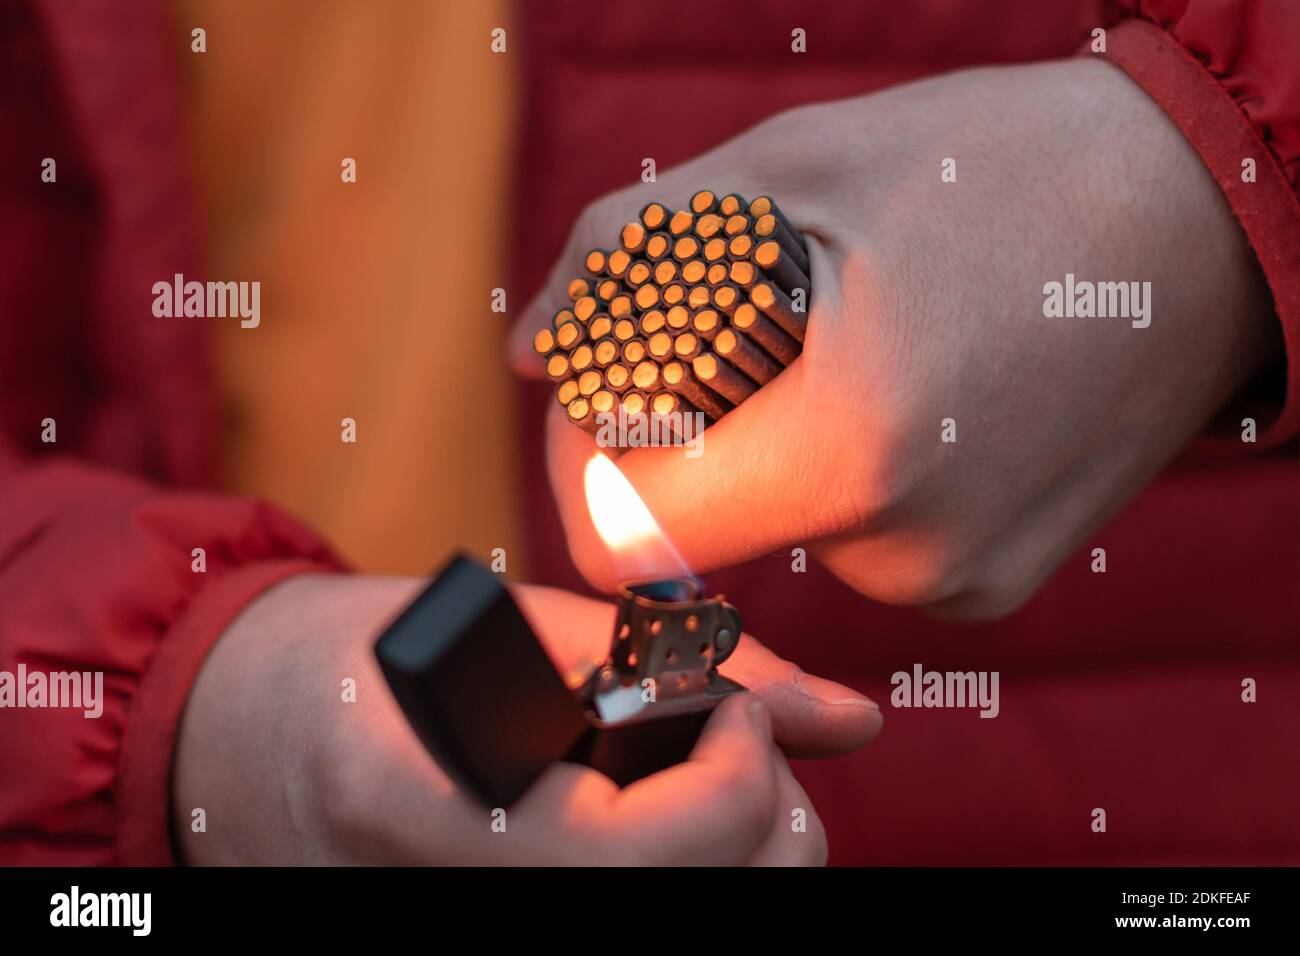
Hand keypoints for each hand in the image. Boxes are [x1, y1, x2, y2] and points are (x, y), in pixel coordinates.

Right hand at [173, 573, 881, 864]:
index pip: (646, 856)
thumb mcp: (523, 627)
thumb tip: (857, 719)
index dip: (735, 775)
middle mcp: (451, 901)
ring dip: (743, 860)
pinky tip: (673, 828)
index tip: (733, 709)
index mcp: (435, 812)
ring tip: (711, 784)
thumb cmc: (364, 654)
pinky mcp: (482, 927)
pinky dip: (691, 874)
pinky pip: (634, 918)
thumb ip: (693, 667)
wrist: (231, 732)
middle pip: (692, 909)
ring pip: (691, 928)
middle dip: (767, 830)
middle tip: (746, 749)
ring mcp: (464, 925)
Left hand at [510, 59, 1278, 618]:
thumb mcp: (785, 172)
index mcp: (847, 448)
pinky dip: (839, 473)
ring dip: (767, 449)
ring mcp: (954, 582)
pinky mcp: (986, 585)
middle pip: (698, 533)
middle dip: (675, 439)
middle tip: (727, 330)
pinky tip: (903, 389)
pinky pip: (854, 544)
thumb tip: (530, 352)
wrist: (1196, 221)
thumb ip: (624, 261)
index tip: (601, 388)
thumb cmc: (995, 169)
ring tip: (844, 342)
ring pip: (779, 537)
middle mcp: (904, 551)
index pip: (621, 528)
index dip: (583, 458)